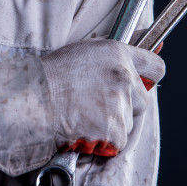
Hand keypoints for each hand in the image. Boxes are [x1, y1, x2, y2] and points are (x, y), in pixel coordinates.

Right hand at [40, 39, 164, 156]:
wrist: (31, 99)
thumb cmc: (50, 76)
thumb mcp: (84, 52)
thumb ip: (112, 56)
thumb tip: (146, 43)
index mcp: (118, 54)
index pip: (155, 67)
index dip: (148, 78)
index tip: (143, 84)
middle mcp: (124, 77)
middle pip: (143, 101)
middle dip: (126, 107)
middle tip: (99, 107)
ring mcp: (119, 104)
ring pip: (128, 124)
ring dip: (111, 126)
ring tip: (83, 117)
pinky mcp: (113, 130)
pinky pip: (117, 142)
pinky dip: (103, 142)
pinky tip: (83, 129)